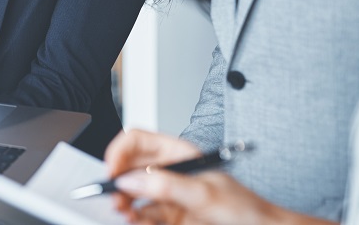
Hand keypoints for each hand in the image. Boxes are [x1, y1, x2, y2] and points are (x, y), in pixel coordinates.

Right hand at [104, 130, 323, 224]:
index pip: (137, 141)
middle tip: (113, 197)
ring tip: (124, 213)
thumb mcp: (204, 195)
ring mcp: (168, 196)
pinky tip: (135, 221)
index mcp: (178, 153)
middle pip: (129, 168)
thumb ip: (165, 186)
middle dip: (117, 181)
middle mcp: (169, 172)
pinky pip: (142, 215)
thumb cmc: (247, 209)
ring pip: (132, 195)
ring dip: (124, 204)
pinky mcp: (168, 218)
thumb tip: (129, 181)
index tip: (112, 170)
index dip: (120, 152)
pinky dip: (134, 219)